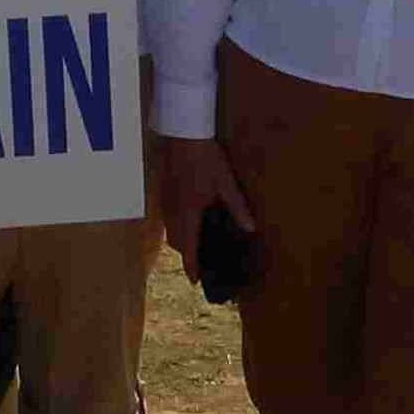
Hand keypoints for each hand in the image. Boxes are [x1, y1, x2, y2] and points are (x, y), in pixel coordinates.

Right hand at [157, 134, 255, 285]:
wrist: (181, 133)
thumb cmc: (205, 158)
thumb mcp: (226, 183)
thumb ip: (237, 207)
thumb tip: (250, 229)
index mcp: (188, 213)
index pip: (187, 248)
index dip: (191, 266)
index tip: (195, 281)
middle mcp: (173, 211)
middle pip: (175, 241)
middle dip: (185, 253)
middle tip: (198, 258)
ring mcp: (165, 200)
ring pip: (169, 228)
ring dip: (179, 238)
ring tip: (194, 238)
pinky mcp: (163, 189)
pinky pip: (167, 215)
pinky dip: (175, 224)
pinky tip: (187, 215)